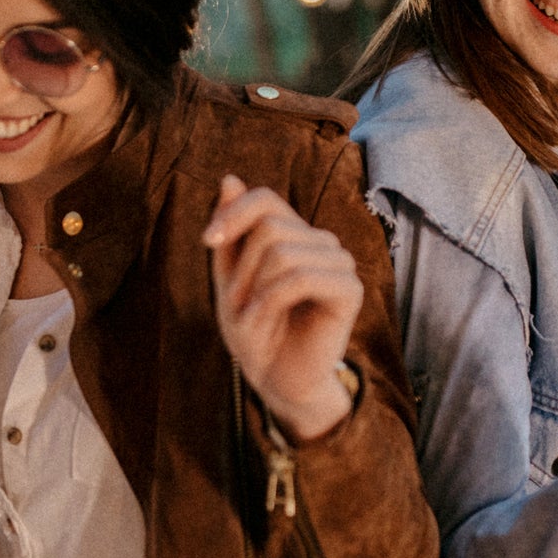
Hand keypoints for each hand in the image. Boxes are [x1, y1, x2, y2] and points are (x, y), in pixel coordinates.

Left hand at [203, 173, 362, 442]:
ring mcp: (339, 263)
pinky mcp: (349, 290)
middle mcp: (321, 242)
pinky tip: (264, 320)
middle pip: (269, 225)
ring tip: (251, 316)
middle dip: (241, 267)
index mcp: (295, 234)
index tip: (207, 240)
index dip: (233, 212)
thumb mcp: (229, 277)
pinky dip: (270, 301)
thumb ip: (231, 232)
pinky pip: (301, 278)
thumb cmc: (255, 330)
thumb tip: (229, 178)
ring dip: (253, 289)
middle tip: (236, 304)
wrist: (277, 379)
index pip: (265, 198)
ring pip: (281, 252)